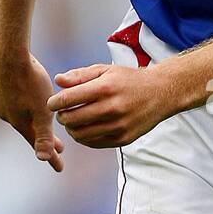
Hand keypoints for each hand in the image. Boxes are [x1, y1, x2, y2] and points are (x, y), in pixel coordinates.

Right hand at [0, 49, 65, 171]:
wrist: (9, 54)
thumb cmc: (29, 80)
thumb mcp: (40, 109)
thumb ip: (43, 133)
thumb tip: (42, 158)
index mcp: (19, 122)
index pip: (38, 145)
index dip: (51, 156)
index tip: (61, 169)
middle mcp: (8, 115)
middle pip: (31, 133)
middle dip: (46, 141)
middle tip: (60, 149)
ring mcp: (4, 103)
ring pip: (25, 119)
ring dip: (37, 125)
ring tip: (48, 127)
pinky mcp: (3, 90)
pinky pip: (20, 107)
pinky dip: (31, 111)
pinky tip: (33, 104)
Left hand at [47, 63, 166, 147]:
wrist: (160, 93)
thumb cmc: (129, 80)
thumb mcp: (106, 70)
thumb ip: (80, 75)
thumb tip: (58, 81)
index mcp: (105, 88)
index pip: (68, 99)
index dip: (54, 102)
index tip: (52, 103)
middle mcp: (112, 108)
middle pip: (72, 119)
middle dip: (61, 116)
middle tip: (61, 113)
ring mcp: (118, 126)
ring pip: (80, 134)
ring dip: (71, 129)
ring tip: (72, 121)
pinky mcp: (123, 138)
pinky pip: (94, 143)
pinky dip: (84, 137)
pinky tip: (85, 129)